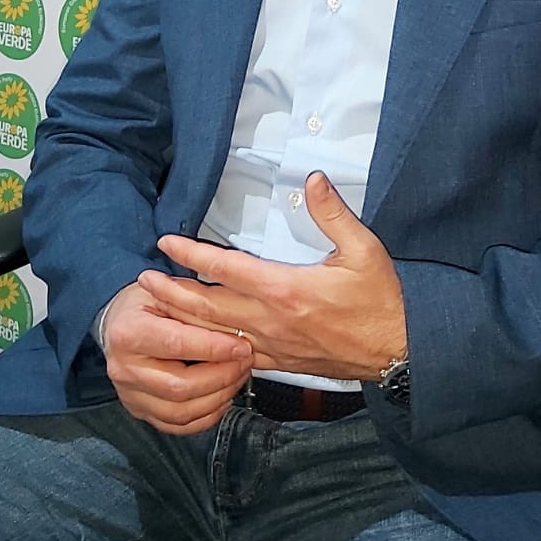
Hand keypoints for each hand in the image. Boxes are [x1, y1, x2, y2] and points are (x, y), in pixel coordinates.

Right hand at [102, 280, 252, 435]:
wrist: (119, 322)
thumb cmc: (145, 303)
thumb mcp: (168, 291)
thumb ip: (196, 307)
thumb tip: (234, 326)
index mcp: (128, 332)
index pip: (176, 344)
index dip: (214, 348)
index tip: (241, 346)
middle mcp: (124, 368)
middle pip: (180, 385)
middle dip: (221, 376)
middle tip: (245, 362)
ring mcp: (130, 394)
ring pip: (180, 411)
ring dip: (218, 398)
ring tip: (237, 378)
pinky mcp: (139, 410)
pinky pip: (176, 425)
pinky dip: (205, 416)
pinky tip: (222, 398)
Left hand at [138, 173, 407, 381]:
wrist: (397, 352)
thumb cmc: (382, 300)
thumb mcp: (364, 250)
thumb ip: (333, 214)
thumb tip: (312, 178)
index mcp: (286, 289)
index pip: (225, 269)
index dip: (192, 255)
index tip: (166, 242)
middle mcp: (270, 321)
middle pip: (206, 308)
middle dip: (171, 293)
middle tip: (143, 281)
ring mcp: (272, 346)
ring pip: (214, 336)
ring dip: (182, 321)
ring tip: (157, 309)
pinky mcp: (279, 363)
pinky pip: (234, 357)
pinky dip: (209, 347)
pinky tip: (196, 341)